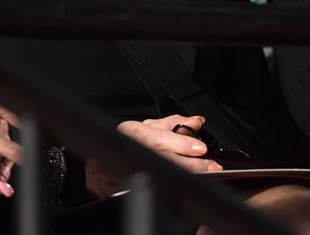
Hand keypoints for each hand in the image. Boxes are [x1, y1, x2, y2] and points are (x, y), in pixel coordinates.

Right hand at [86, 113, 221, 198]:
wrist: (98, 168)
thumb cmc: (126, 144)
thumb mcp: (149, 128)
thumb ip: (172, 125)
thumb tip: (196, 122)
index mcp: (131, 131)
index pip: (157, 137)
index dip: (179, 143)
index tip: (199, 149)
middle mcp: (126, 149)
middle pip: (160, 157)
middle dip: (188, 164)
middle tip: (210, 167)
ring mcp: (121, 171)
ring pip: (155, 172)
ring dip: (182, 175)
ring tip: (205, 176)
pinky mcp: (121, 188)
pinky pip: (147, 187)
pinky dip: (168, 186)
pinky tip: (183, 188)